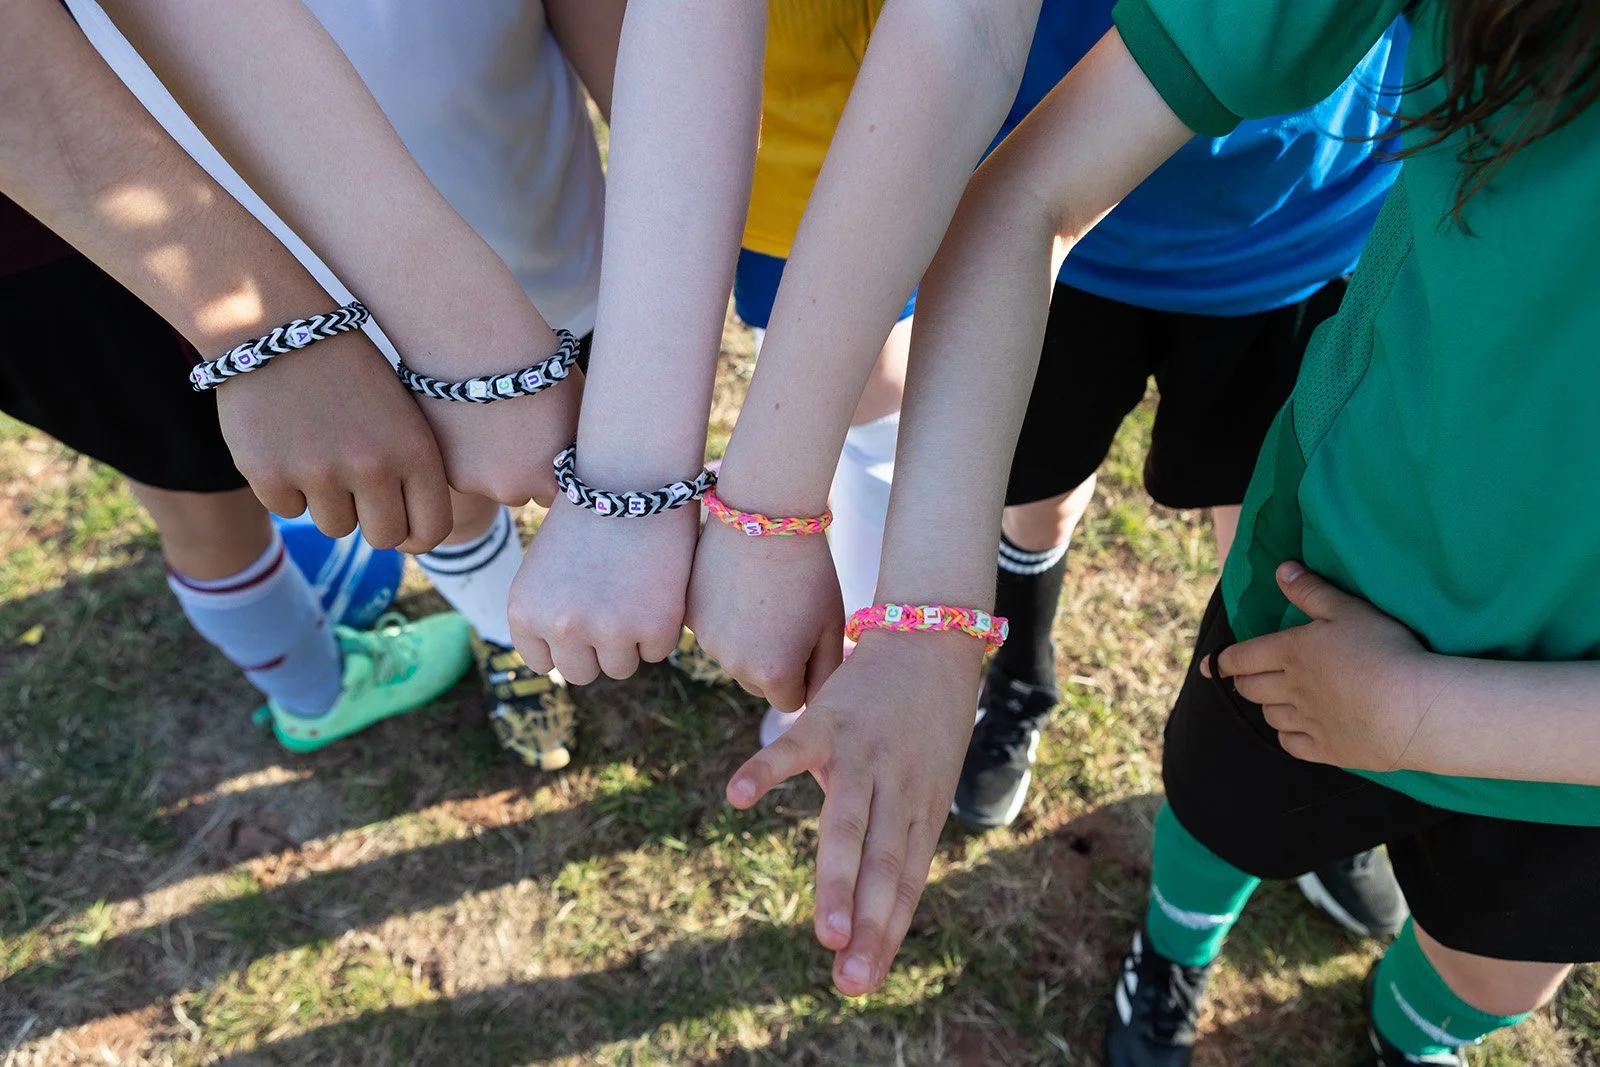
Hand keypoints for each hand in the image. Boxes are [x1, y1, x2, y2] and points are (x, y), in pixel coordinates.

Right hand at [217, 332, 451, 552]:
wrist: (278, 326)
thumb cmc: (351, 372)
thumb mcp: (402, 413)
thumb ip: (412, 471)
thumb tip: (413, 534)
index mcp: (416, 451)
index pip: (432, 530)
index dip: (416, 535)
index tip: (403, 526)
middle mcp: (372, 467)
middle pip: (383, 538)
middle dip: (371, 521)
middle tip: (357, 488)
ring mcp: (318, 473)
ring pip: (334, 527)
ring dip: (328, 501)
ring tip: (320, 450)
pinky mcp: (268, 474)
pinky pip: (288, 510)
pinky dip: (286, 486)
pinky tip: (286, 441)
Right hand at [415, 369, 581, 507]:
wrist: (478, 344)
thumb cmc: (537, 366)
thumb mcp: (574, 409)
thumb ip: (570, 445)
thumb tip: (573, 460)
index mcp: (553, 478)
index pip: (556, 493)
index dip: (550, 469)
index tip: (543, 444)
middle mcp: (514, 490)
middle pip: (519, 490)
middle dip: (517, 468)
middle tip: (511, 427)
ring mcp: (476, 482)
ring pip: (486, 480)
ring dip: (487, 461)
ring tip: (485, 418)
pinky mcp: (446, 469)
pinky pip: (460, 468)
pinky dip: (462, 450)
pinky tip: (464, 418)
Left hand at [509, 496, 696, 682]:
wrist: (631, 473)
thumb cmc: (589, 513)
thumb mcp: (545, 567)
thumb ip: (548, 613)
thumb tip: (569, 659)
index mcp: (525, 611)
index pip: (543, 662)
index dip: (565, 641)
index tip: (582, 613)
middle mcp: (561, 626)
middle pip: (581, 672)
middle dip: (597, 648)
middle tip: (614, 606)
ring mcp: (609, 629)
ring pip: (621, 667)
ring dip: (631, 640)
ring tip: (635, 591)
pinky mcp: (654, 625)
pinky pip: (658, 650)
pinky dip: (663, 626)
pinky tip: (658, 584)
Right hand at [685, 521, 845, 711]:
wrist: (762, 517)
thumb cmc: (808, 571)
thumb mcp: (830, 625)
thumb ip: (826, 673)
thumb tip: (815, 704)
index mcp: (774, 674)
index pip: (791, 700)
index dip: (804, 672)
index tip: (809, 637)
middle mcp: (735, 667)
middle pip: (759, 685)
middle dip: (774, 663)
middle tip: (787, 615)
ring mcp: (707, 643)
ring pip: (734, 660)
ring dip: (748, 642)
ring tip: (764, 597)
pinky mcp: (690, 619)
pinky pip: (713, 633)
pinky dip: (725, 620)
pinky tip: (739, 588)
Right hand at [725, 630, 983, 996]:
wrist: (930, 638)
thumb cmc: (926, 724)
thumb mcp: (925, 784)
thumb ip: (896, 837)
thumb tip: (869, 905)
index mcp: (920, 809)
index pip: (903, 881)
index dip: (885, 932)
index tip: (862, 982)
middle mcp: (898, 788)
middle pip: (882, 863)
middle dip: (868, 924)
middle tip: (851, 977)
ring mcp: (863, 754)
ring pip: (849, 824)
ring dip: (838, 880)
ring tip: (827, 930)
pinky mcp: (830, 720)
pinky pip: (791, 748)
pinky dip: (763, 771)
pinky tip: (735, 798)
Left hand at [1205, 562, 1447, 771]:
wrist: (1413, 710)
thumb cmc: (1383, 650)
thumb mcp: (1348, 610)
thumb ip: (1311, 591)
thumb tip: (1280, 570)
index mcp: (1290, 652)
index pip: (1242, 657)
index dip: (1224, 661)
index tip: (1212, 666)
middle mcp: (1290, 689)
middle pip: (1251, 688)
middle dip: (1244, 682)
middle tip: (1245, 679)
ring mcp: (1307, 722)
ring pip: (1270, 716)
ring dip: (1267, 706)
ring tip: (1276, 700)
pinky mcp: (1327, 750)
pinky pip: (1291, 744)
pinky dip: (1287, 736)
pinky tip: (1295, 731)